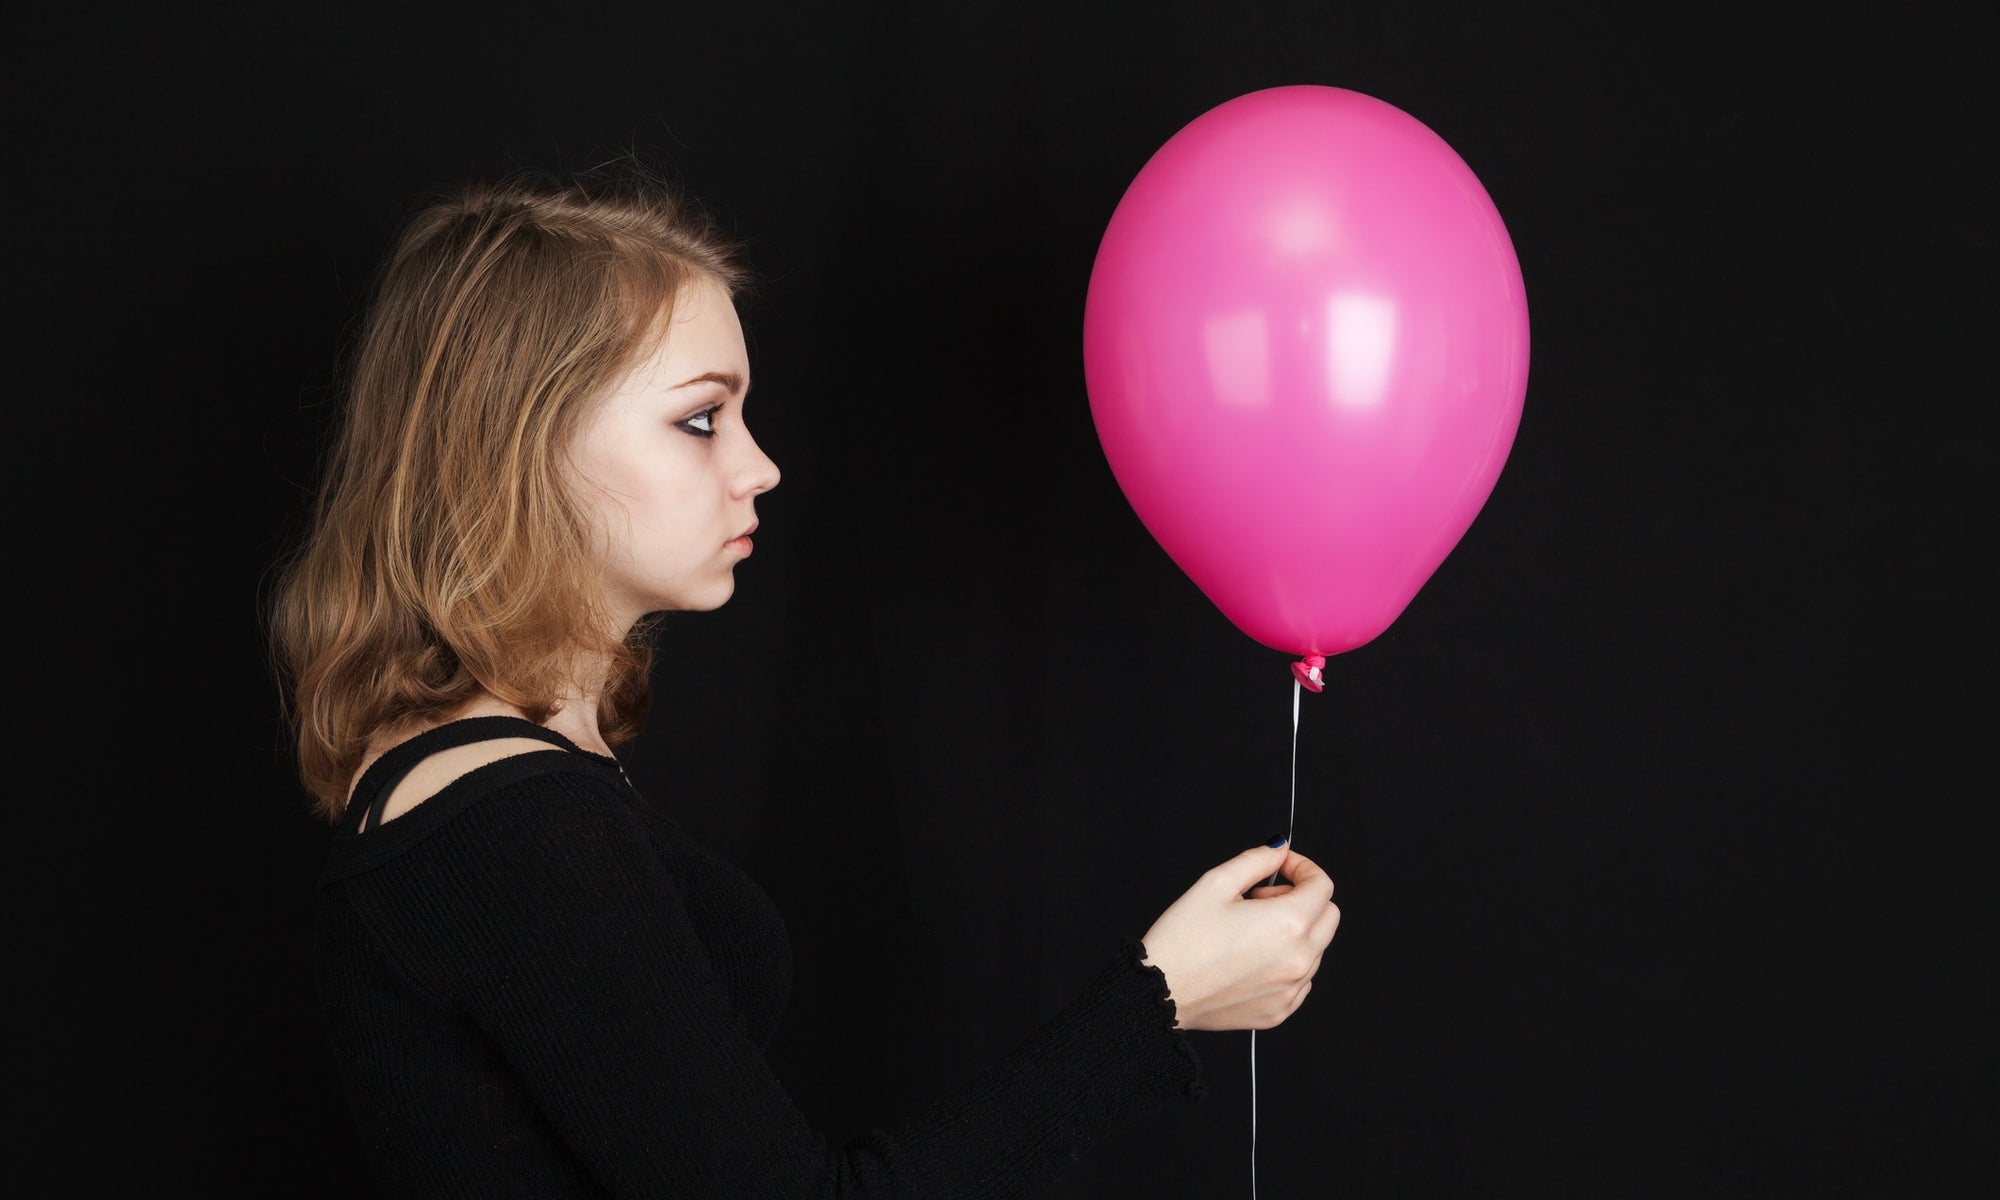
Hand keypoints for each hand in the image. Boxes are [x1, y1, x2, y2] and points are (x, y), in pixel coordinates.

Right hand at [1138, 840, 1339, 1031]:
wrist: (1161, 993)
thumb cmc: (1182, 941)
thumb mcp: (1215, 883)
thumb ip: (1256, 860)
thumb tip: (1279, 850)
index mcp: (1288, 924)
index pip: (1322, 885)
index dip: (1302, 867)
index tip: (1282, 867)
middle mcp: (1299, 959)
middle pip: (1329, 916)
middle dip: (1302, 898)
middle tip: (1262, 899)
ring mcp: (1292, 989)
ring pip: (1316, 948)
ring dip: (1294, 933)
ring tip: (1250, 931)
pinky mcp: (1280, 1010)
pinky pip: (1301, 979)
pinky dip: (1286, 963)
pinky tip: (1251, 958)